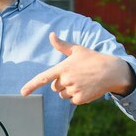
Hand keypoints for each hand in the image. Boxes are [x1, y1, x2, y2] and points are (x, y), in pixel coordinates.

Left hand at [20, 32, 135, 104]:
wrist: (112, 71)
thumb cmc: (93, 59)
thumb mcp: (77, 49)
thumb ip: (62, 44)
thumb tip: (51, 35)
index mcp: (63, 68)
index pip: (43, 78)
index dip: (31, 86)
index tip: (23, 92)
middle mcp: (66, 80)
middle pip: (55, 87)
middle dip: (62, 83)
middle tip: (76, 76)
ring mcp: (74, 90)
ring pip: (63, 95)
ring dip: (69, 90)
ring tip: (82, 81)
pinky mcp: (81, 99)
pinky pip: (72, 100)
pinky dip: (78, 96)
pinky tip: (87, 88)